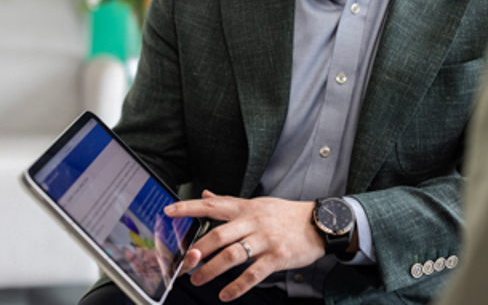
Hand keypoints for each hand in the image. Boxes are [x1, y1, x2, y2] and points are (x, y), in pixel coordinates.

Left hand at [163, 190, 324, 300]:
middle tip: (183, 264)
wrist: (319, 223)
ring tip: (198, 280)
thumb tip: (206, 193)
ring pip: (232, 256)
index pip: (212, 205)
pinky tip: (225, 294)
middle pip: (218, 235)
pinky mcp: (277, 257)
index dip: (189, 208)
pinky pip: (253, 274)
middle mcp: (253, 222)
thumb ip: (229, 201)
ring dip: (211, 270)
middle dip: (197, 251)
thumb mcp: (257, 203)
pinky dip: (237, 287)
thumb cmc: (285, 214)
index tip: (168, 212)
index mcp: (245, 208)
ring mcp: (265, 240)